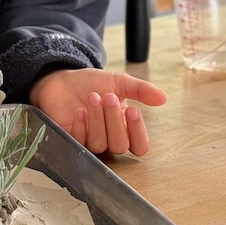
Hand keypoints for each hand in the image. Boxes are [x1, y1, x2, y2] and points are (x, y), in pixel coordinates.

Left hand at [28, 69, 165, 155]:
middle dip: (115, 120)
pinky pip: (80, 143)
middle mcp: (109, 138)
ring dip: (98, 120)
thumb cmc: (91, 83)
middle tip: (108, 97)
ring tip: (93, 97)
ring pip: (100, 144)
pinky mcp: (71, 140)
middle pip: (120, 145)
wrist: (62, 79)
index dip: (138, 133)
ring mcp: (90, 141)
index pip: (139, 146)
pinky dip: (82, 127)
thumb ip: (141, 90)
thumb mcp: (119, 82)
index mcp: (124, 127)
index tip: (133, 111)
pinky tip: (80, 111)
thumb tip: (163, 98)